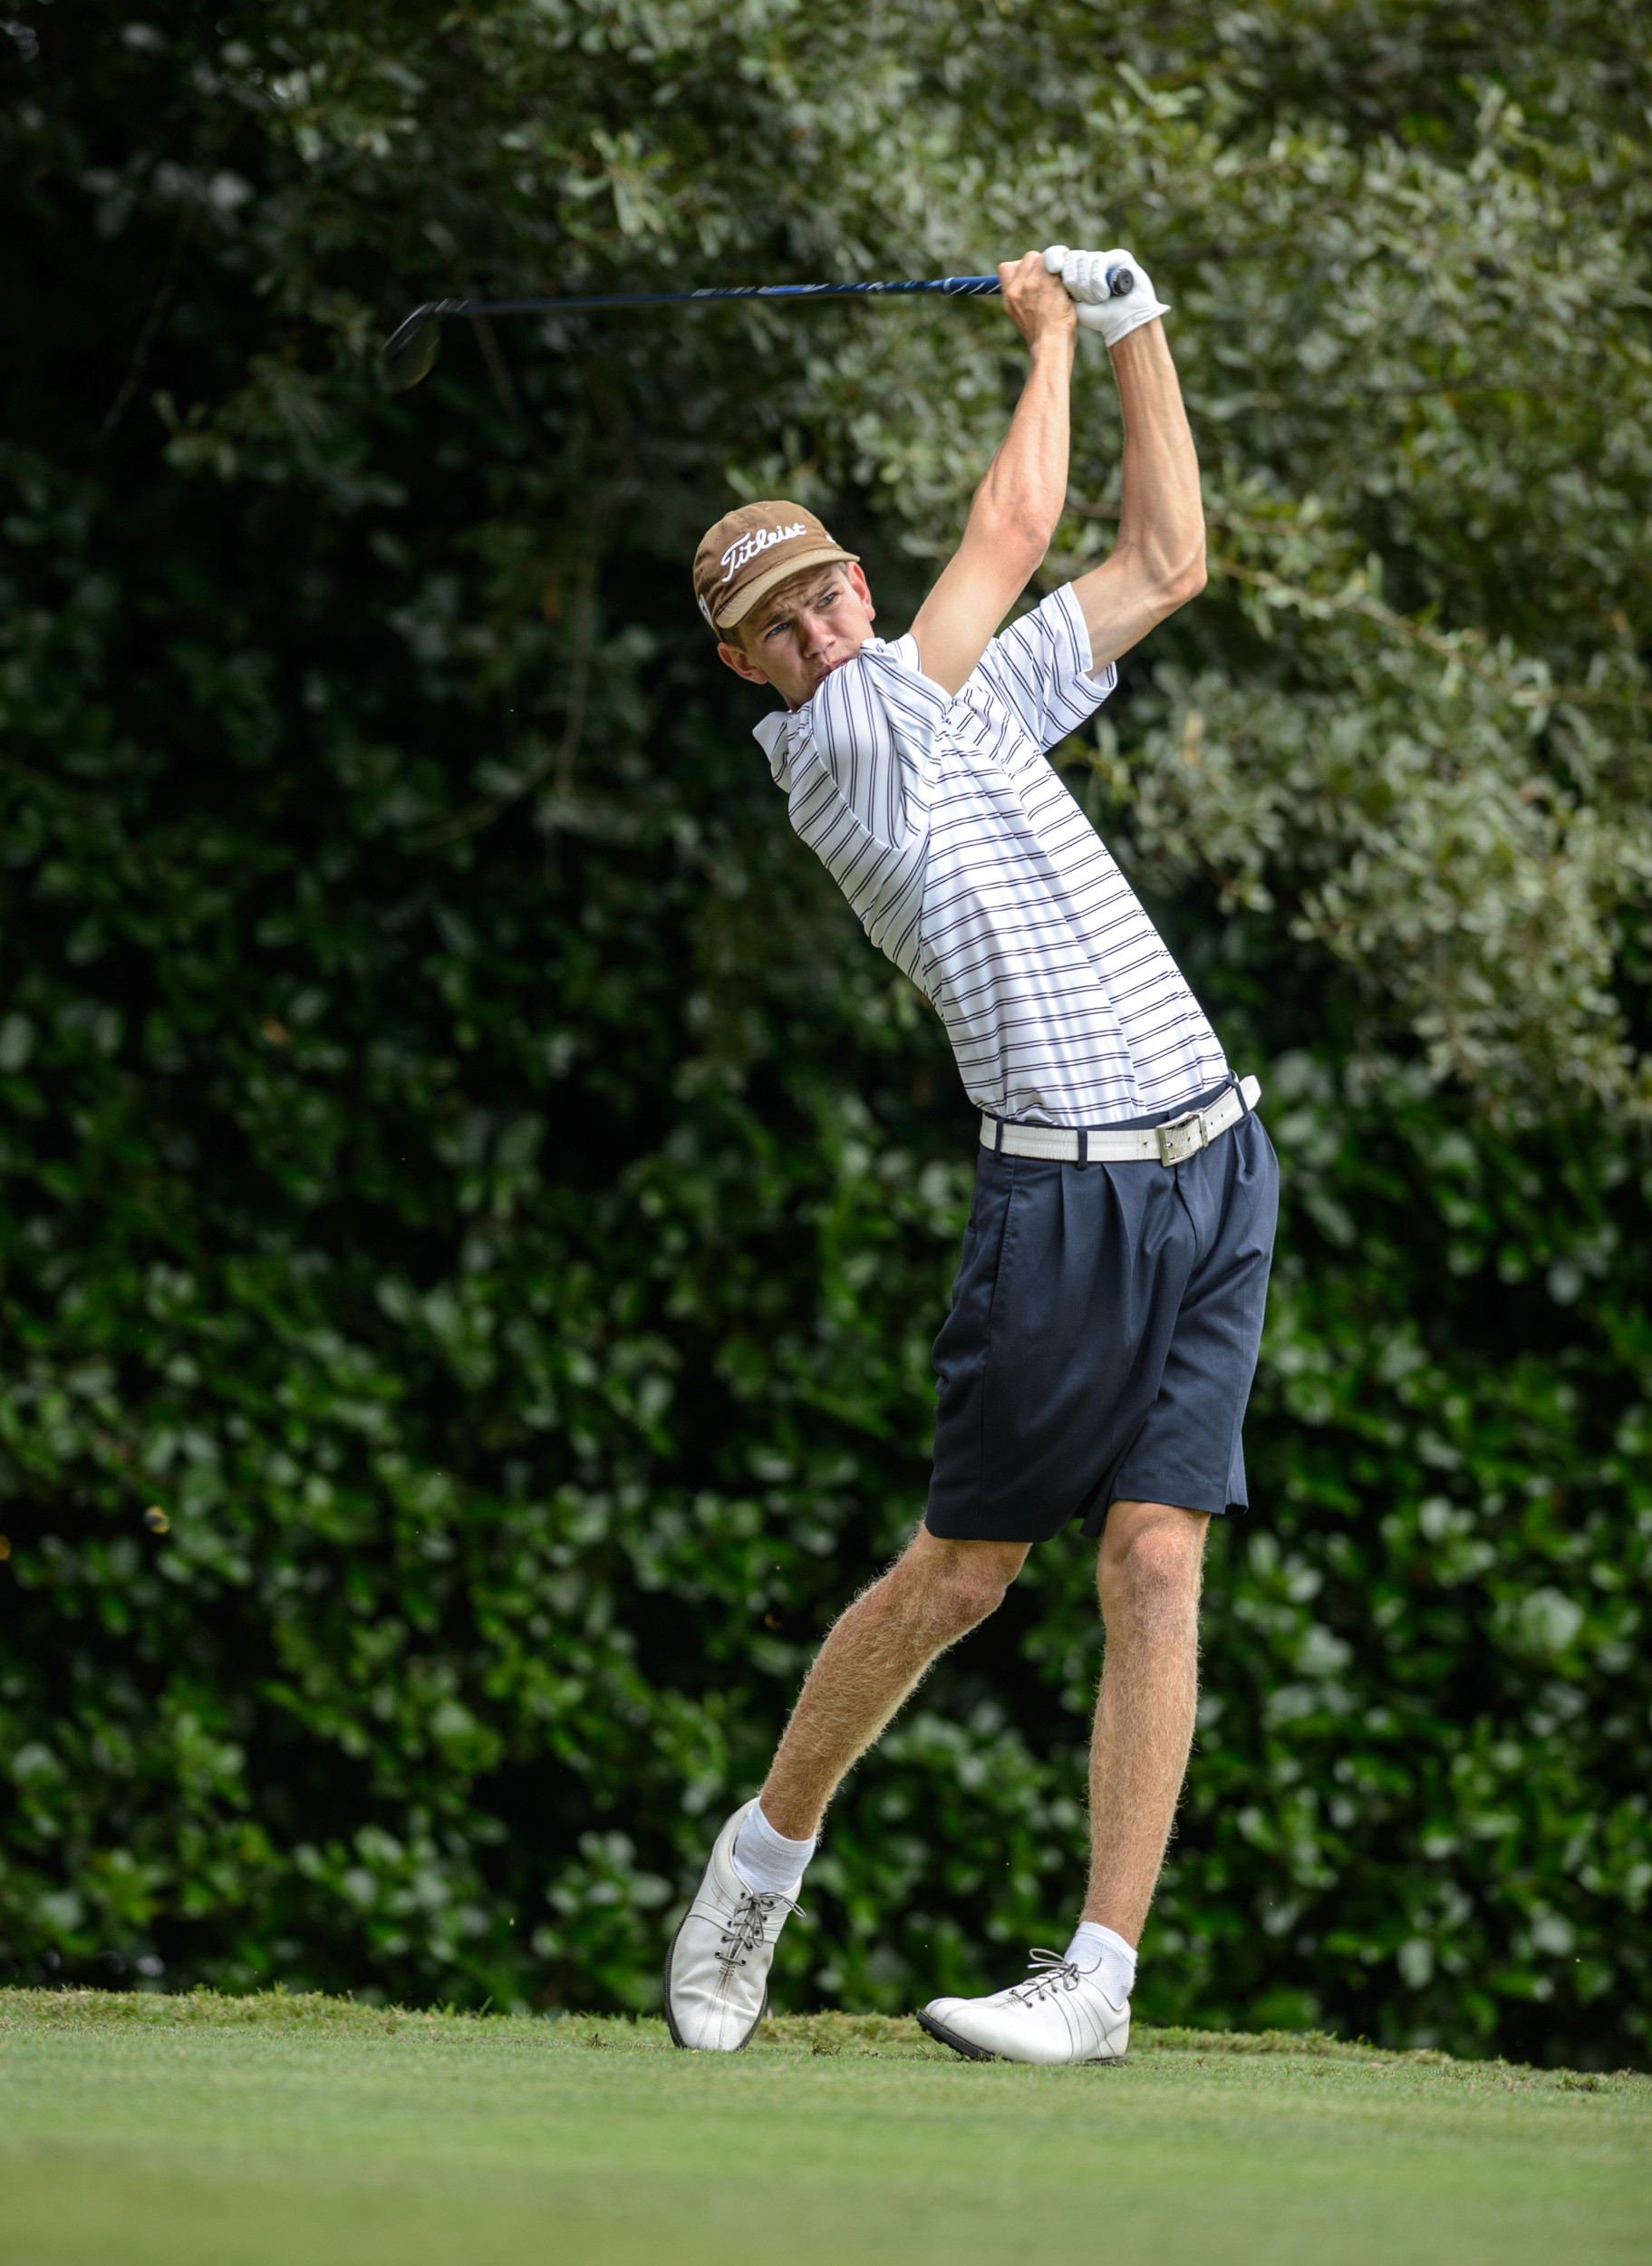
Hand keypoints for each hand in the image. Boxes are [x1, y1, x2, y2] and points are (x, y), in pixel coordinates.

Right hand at [998, 249, 1076, 350]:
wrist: (1049, 345)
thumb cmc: (1043, 337)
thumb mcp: (1023, 317)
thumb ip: (1024, 298)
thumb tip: (1035, 285)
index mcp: (1009, 296)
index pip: (1007, 267)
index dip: (1023, 267)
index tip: (1035, 276)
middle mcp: (1018, 287)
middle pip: (1030, 257)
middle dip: (1043, 264)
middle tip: (1054, 279)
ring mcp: (1032, 283)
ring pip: (1045, 257)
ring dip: (1057, 266)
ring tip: (1063, 283)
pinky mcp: (1047, 281)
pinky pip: (1059, 263)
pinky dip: (1067, 269)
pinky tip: (1070, 284)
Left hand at [1042, 245, 1169, 350]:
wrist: (1123, 322)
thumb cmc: (1097, 316)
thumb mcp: (1070, 303)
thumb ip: (1058, 286)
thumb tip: (1044, 268)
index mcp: (1077, 269)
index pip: (1060, 257)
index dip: (1055, 262)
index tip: (1053, 272)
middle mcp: (1091, 260)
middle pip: (1071, 257)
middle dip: (1074, 282)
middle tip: (1083, 299)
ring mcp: (1105, 257)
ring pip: (1085, 260)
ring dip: (1088, 285)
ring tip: (1097, 299)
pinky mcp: (1120, 257)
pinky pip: (1100, 260)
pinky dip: (1098, 281)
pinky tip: (1105, 294)